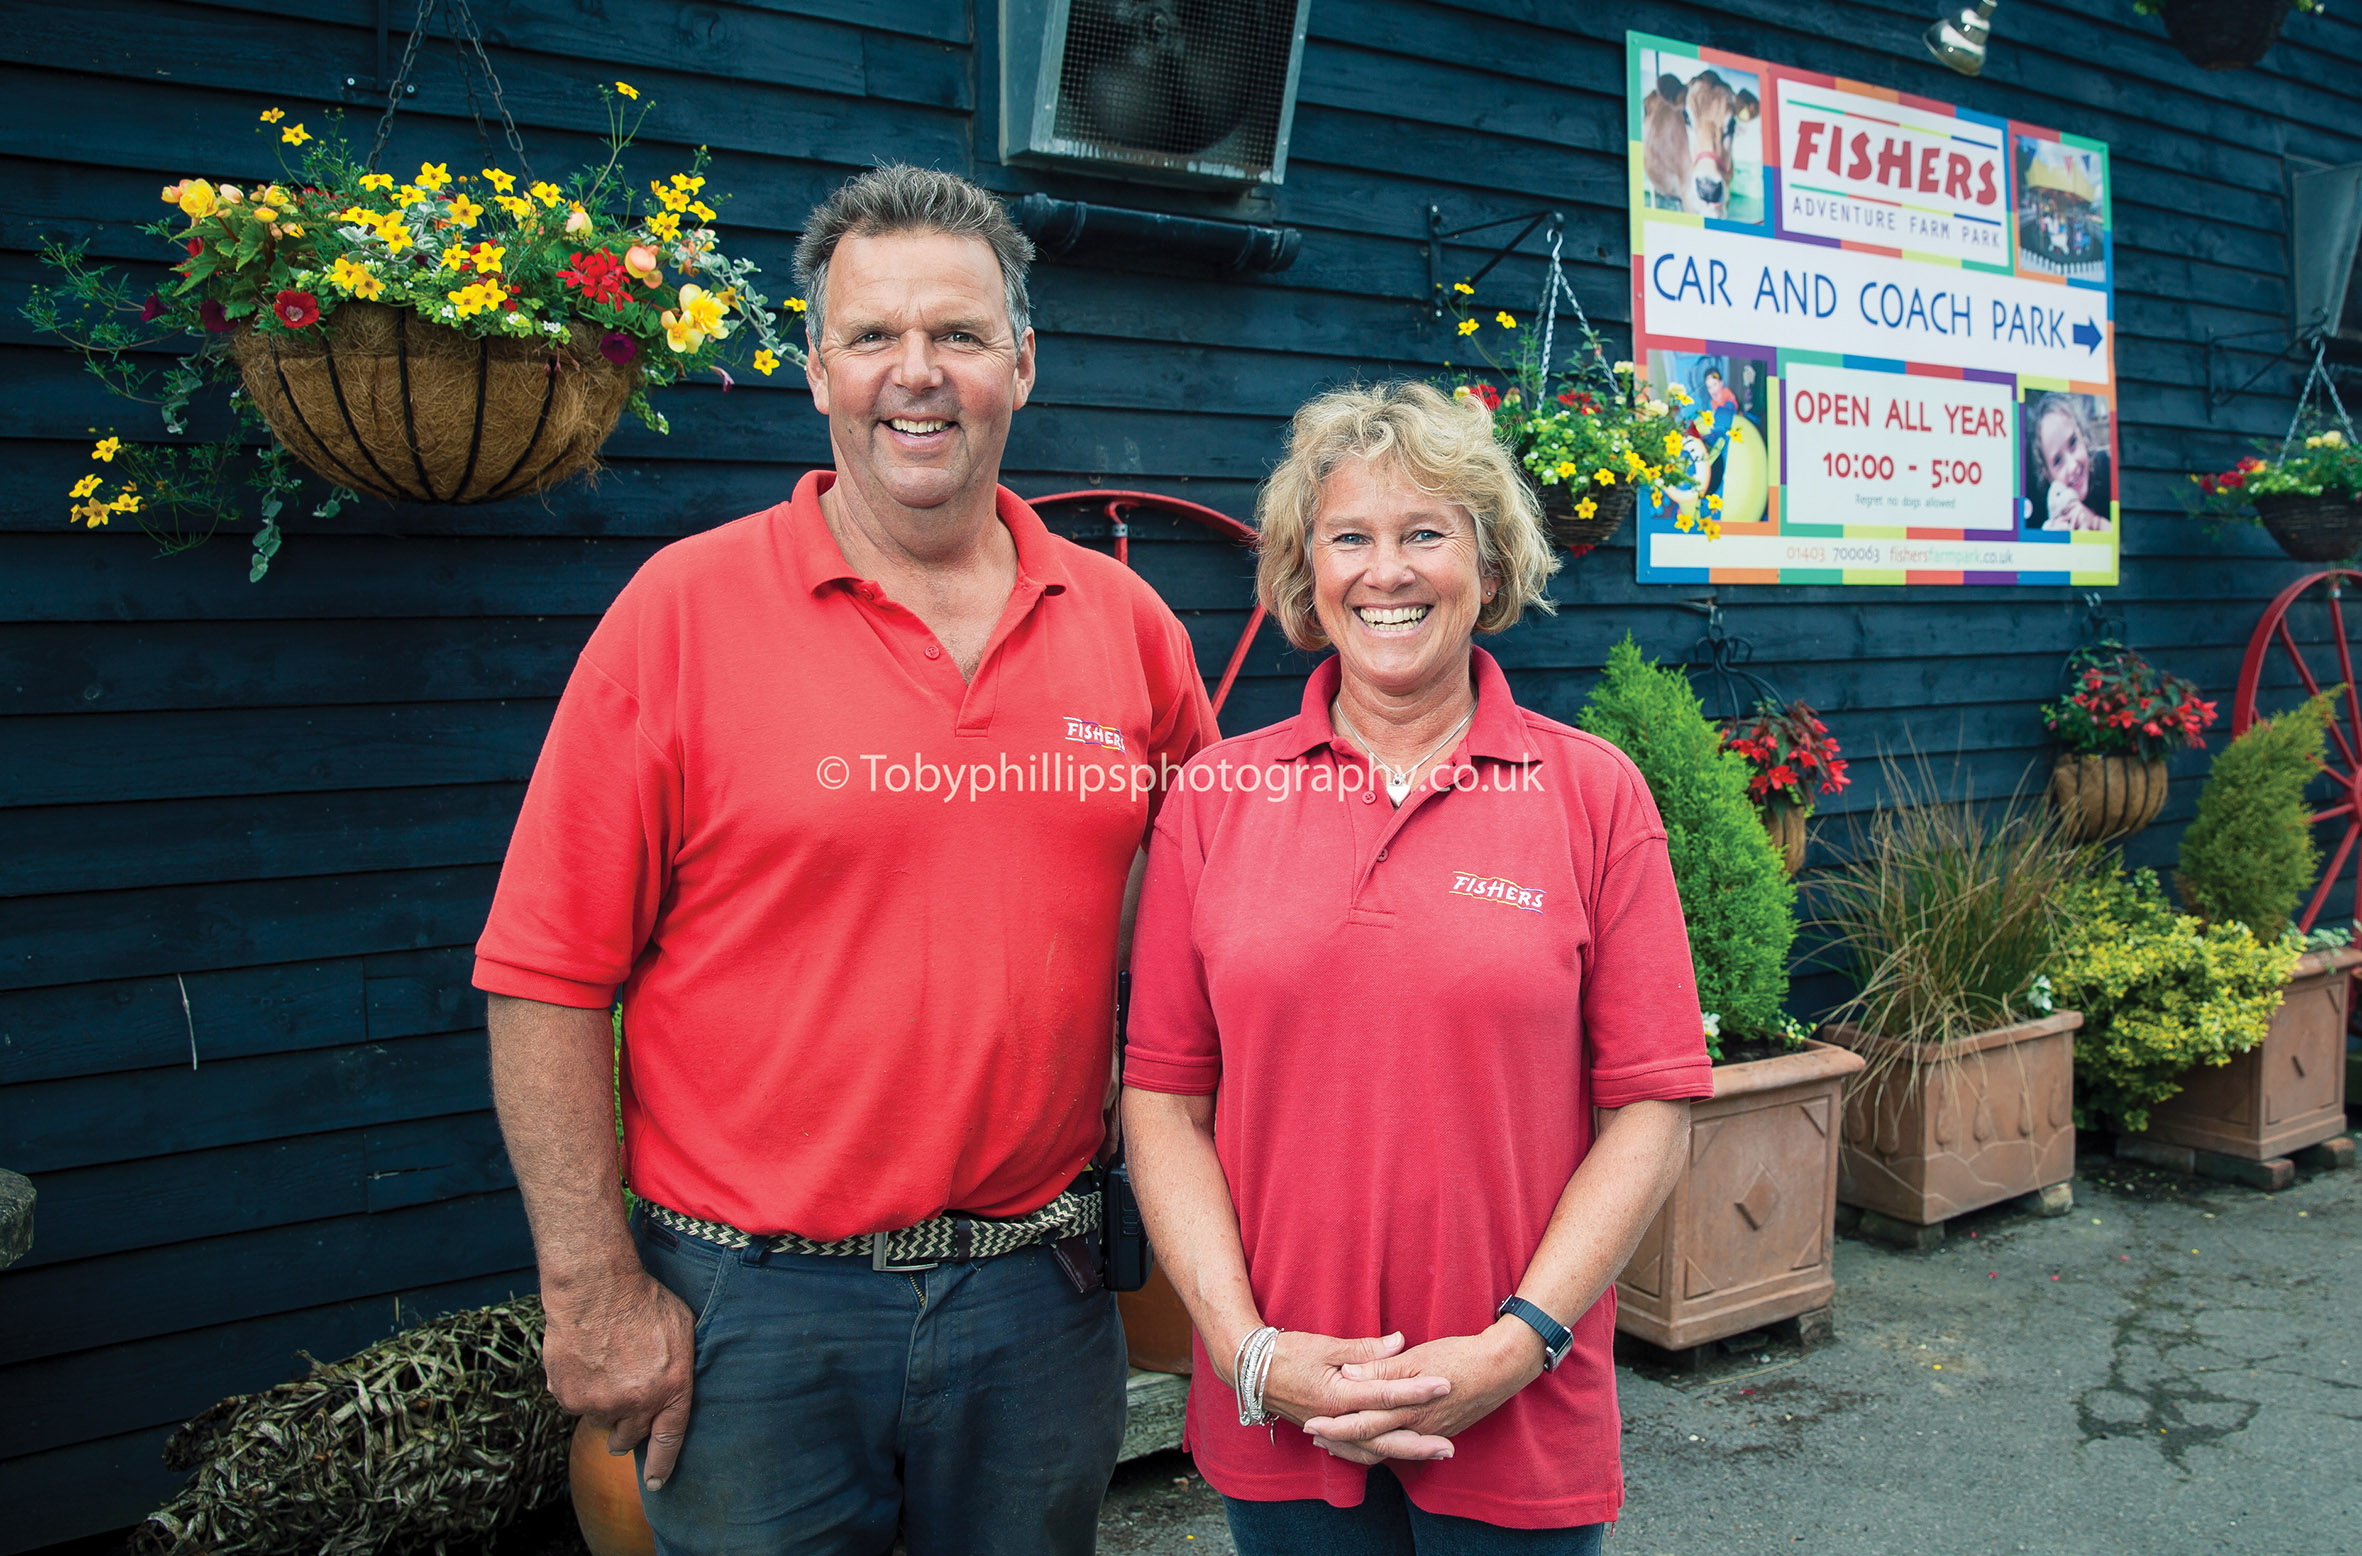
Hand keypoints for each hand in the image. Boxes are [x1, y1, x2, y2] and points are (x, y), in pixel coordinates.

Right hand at [543, 1269, 696, 1488]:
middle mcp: (636, 1403)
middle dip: (626, 1431)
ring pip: (599, 1419)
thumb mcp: (681, 1329)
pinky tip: (583, 1360)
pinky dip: (576, 1388)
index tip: (655, 1483)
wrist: (596, 1287)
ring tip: (603, 1365)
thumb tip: (672, 1385)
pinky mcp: (569, 1396)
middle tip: (622, 1412)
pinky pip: (573, 1403)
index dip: (661, 1464)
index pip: (669, 1439)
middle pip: (629, 1437)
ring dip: (601, 1403)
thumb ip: (676, 1367)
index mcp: (671, 1388)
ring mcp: (600, 1403)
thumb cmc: (643, 1300)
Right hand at [1248, 1330, 1453, 1447]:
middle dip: (1418, 1442)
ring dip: (1403, 1453)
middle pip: (1383, 1437)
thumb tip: (1399, 1342)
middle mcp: (1334, 1419)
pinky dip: (1376, 1455)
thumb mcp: (1324, 1345)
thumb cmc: (1285, 1352)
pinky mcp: (1324, 1431)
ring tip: (1433, 1454)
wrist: (1249, 1370)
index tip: (1444, 1385)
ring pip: (1371, 1451)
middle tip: (1450, 1447)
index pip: (1384, 1394)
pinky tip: (1394, 1456)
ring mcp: (1329, 1429)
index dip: (1416, 1390)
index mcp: (1336, 1395)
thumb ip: (1364, 1349)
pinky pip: (1354, 1451)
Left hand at [1301, 1319, 1543, 1463]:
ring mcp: (1428, 1432)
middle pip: (1370, 1441)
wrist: (1502, 1368)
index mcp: (1407, 1407)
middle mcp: (1415, 1427)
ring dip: (1358, 1446)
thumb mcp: (1418, 1357)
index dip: (1335, 1425)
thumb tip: (1348, 1373)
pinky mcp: (1439, 1430)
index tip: (1310, 1423)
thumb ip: (1382, 1368)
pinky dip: (1382, 1446)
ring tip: (1333, 1442)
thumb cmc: (1459, 1357)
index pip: (1363, 1421)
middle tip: (1313, 1438)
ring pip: (1386, 1448)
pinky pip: (1403, 1446)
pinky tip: (1373, 1441)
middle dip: (1340, 1442)